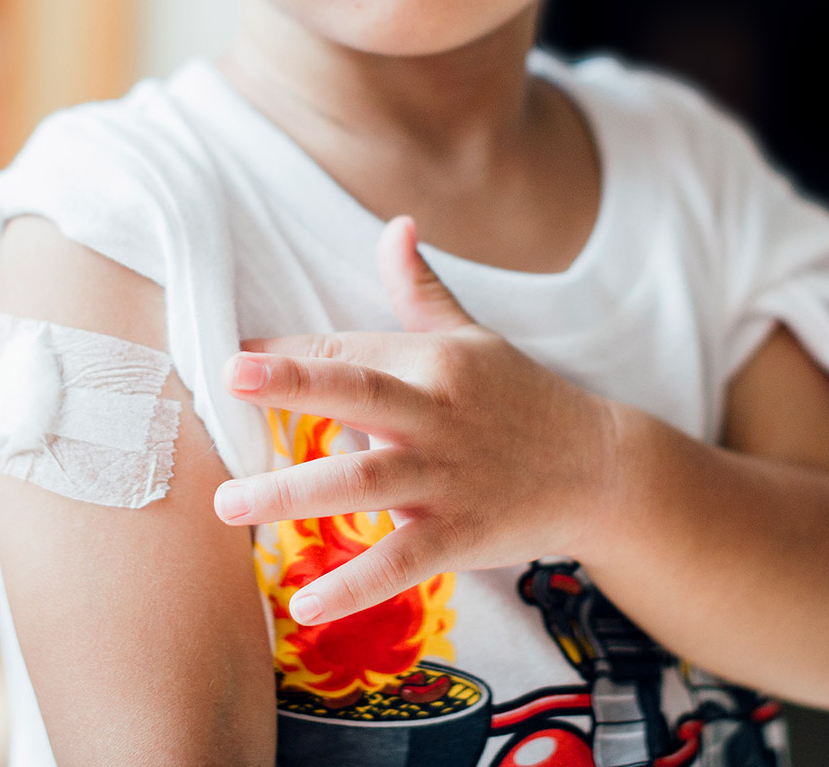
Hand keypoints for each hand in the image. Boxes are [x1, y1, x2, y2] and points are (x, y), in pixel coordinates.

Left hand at [212, 216, 620, 625]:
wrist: (602, 469)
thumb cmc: (524, 399)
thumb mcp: (474, 337)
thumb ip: (420, 288)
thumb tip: (395, 225)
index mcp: (431, 361)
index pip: (344, 349)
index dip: (284, 355)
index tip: (228, 360)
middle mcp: (435, 413)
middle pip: (356, 394)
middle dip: (292, 386)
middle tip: (228, 382)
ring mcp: (447, 476)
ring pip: (362, 482)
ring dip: (292, 493)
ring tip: (227, 504)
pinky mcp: (461, 534)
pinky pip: (399, 562)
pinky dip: (353, 586)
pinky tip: (305, 603)